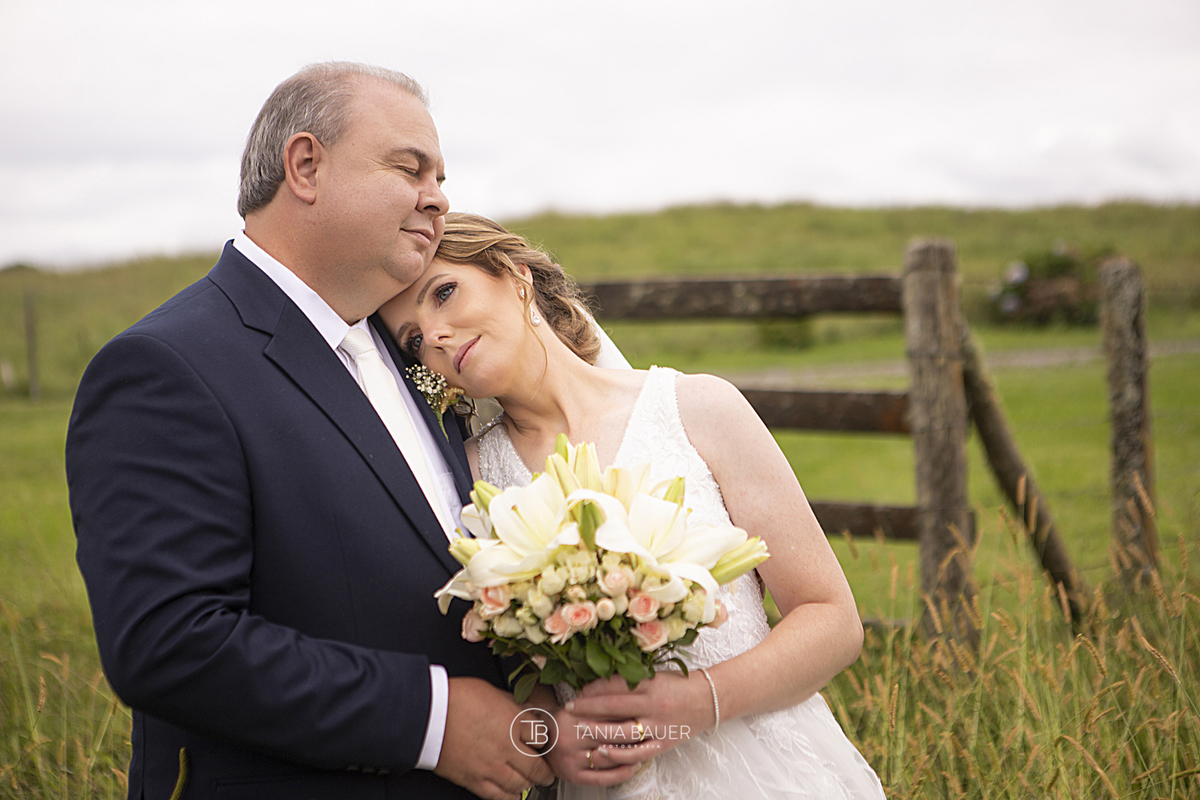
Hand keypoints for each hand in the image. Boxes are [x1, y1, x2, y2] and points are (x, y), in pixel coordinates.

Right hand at [435, 678, 554, 799]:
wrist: (429, 715)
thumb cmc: (456, 698)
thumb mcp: (491, 691)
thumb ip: (510, 705)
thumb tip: (521, 711)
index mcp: (513, 721)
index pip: (542, 737)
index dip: (544, 741)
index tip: (543, 744)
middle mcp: (507, 747)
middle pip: (536, 767)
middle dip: (544, 771)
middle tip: (547, 772)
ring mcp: (491, 766)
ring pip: (520, 784)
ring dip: (529, 784)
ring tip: (531, 782)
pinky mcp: (474, 779)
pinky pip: (498, 796)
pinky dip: (509, 797)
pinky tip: (513, 795)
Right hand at [543, 695, 652, 786]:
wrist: (540, 738)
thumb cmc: (565, 719)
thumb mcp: (579, 706)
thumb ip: (600, 702)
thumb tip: (631, 695)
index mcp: (572, 717)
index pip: (606, 716)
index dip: (629, 714)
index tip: (646, 713)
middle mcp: (570, 738)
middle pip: (609, 737)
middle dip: (633, 735)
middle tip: (652, 732)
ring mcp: (571, 759)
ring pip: (608, 759)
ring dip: (630, 756)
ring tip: (647, 750)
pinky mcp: (573, 776)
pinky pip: (602, 778)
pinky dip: (620, 774)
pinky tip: (633, 768)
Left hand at [567, 672, 716, 759]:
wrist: (709, 700)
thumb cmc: (680, 685)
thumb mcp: (656, 676)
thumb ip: (633, 680)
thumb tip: (601, 683)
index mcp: (652, 684)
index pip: (617, 685)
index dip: (595, 688)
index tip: (579, 690)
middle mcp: (654, 705)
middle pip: (615, 707)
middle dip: (589, 708)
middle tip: (570, 708)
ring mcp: (659, 726)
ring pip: (623, 731)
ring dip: (598, 730)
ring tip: (580, 728)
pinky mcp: (663, 743)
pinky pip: (638, 752)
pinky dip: (619, 754)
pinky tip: (603, 752)